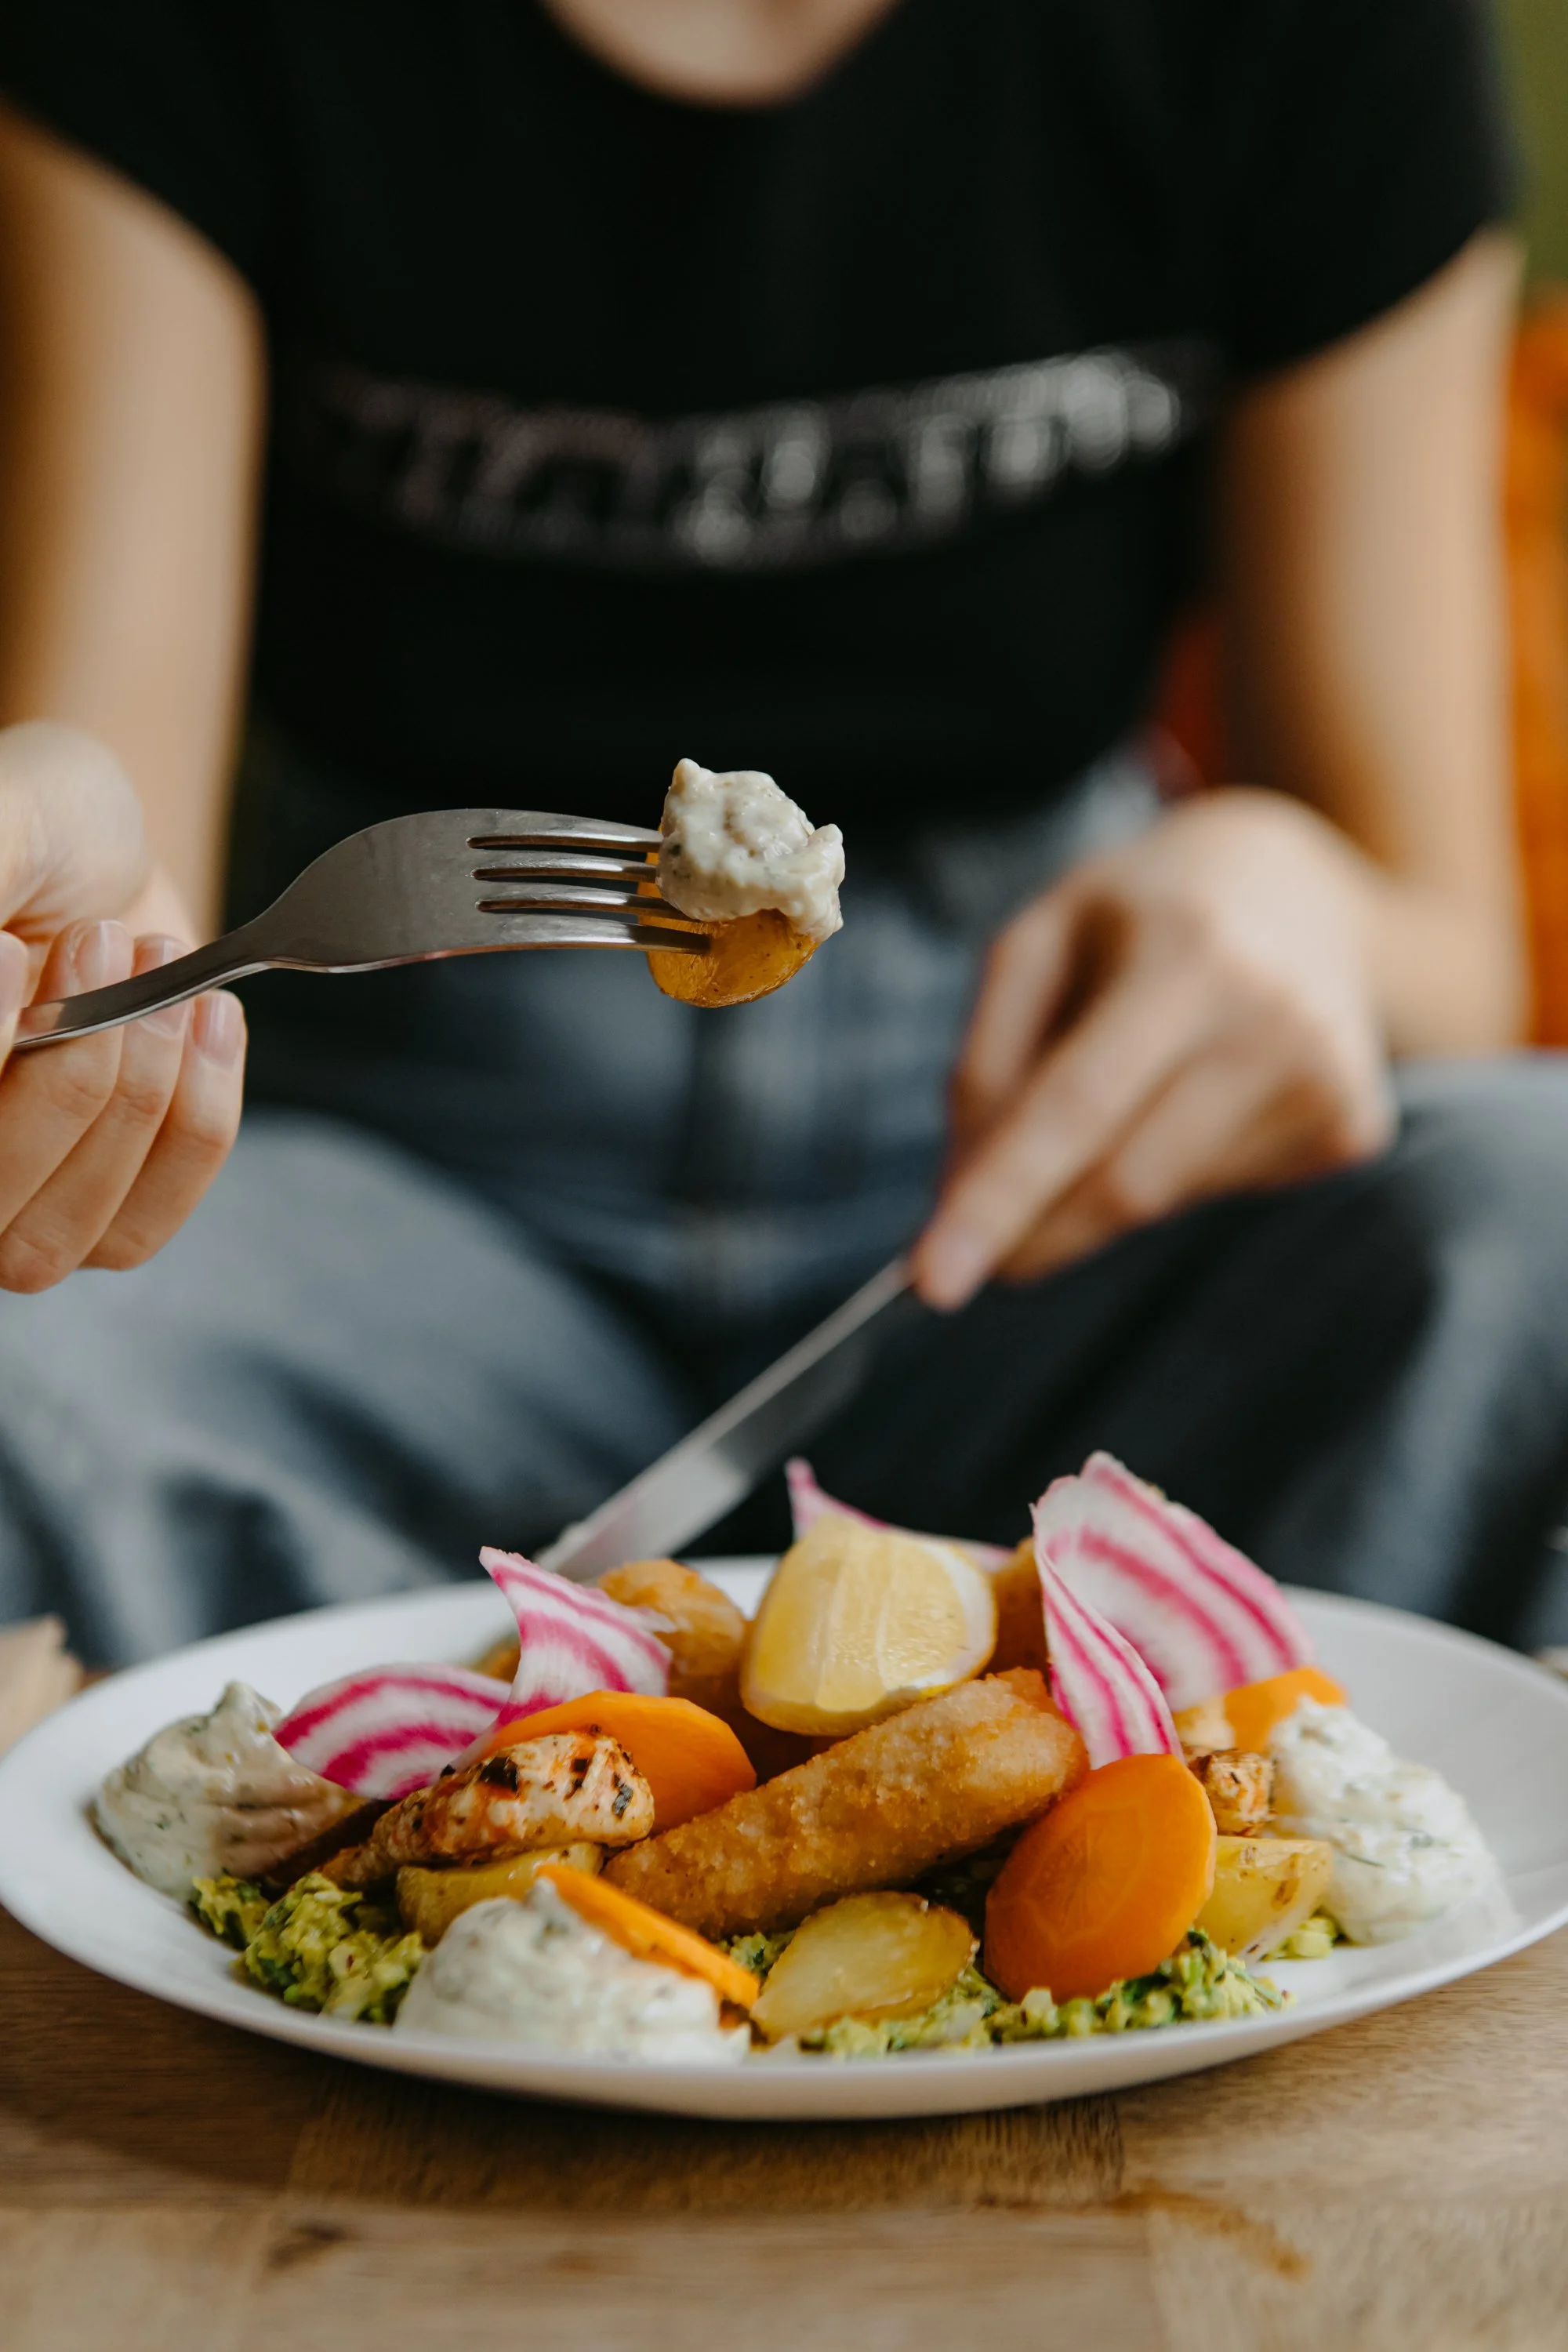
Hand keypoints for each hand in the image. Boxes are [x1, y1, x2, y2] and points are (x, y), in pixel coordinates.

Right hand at [0, 721, 245, 1291]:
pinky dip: (196, 1120)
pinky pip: (135, 1230)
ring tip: (164, 969)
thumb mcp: (3, 824)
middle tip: (106, 942)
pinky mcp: (85, 1215)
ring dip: (136, 1099)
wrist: (104, 846)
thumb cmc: (31, 822)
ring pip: (50, 1241)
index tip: (11, 953)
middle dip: (68, 1080)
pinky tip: (212, 1015)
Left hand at [913, 789, 1394, 1307]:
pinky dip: (1171, 1168)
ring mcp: (1329, 1077)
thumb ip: (986, 1063)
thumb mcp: (1041, 941)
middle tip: (971, 1252)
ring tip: (1132, 1080)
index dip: (1000, 1198)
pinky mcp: (1355, 1127)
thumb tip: (957, 1198)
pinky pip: (1216, 1192)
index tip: (931, 1283)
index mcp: (1187, 952)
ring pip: (1165, 1199)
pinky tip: (1196, 1093)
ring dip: (1104, 1181)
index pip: (1075, 1105)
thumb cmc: (1141, 915)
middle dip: (1034, 1231)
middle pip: (1124, 1182)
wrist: (1302, 886)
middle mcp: (1274, 1016)